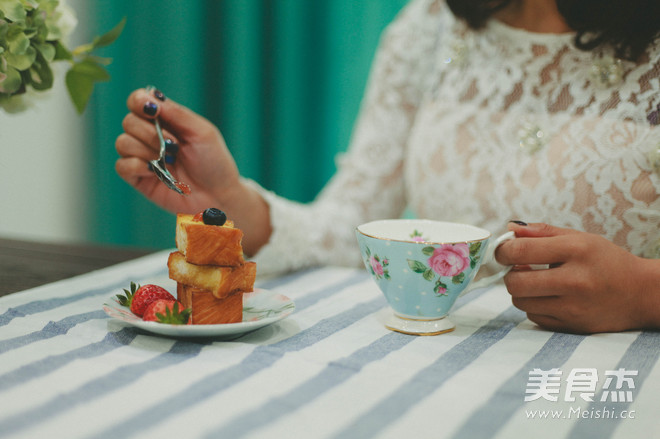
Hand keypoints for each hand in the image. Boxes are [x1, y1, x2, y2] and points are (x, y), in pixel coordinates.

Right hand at [115, 88, 271, 254]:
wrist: (218, 195)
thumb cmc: (214, 162)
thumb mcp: (201, 132)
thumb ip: (176, 113)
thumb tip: (149, 98)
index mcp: (165, 120)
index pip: (138, 101)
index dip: (139, 102)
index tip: (153, 111)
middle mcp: (149, 136)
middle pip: (128, 121)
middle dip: (150, 133)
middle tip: (174, 147)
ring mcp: (142, 157)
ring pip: (122, 143)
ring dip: (147, 151)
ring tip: (169, 162)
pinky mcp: (138, 178)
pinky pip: (122, 166)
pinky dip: (138, 166)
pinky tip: (156, 172)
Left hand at [495, 222, 659, 333]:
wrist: (641, 294)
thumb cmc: (606, 261)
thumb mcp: (580, 238)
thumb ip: (542, 232)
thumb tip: (510, 228)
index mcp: (576, 251)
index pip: (521, 251)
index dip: (503, 251)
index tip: (504, 250)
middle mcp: (575, 280)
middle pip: (515, 282)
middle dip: (510, 273)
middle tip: (520, 268)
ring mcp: (573, 307)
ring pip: (520, 302)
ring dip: (521, 291)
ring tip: (536, 282)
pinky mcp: (572, 326)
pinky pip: (534, 317)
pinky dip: (535, 307)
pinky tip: (549, 297)